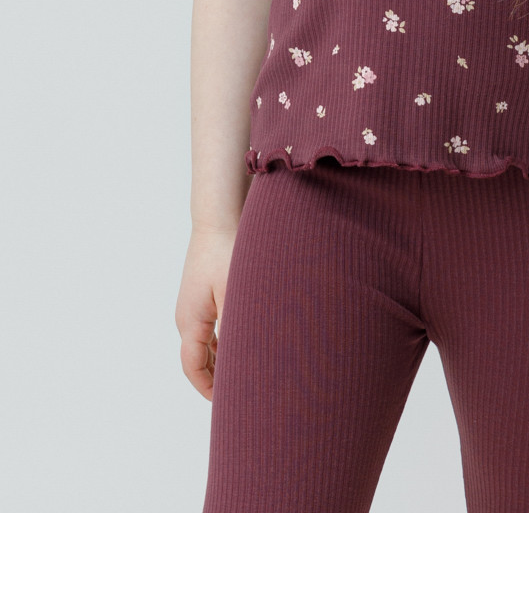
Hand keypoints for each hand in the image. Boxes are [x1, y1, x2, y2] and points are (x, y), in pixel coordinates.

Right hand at [175, 224, 239, 401]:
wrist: (219, 216)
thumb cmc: (228, 252)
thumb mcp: (236, 295)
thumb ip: (238, 330)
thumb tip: (246, 361)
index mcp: (190, 322)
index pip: (194, 368)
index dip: (209, 390)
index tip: (229, 405)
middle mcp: (187, 316)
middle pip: (198, 359)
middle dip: (217, 378)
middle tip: (243, 393)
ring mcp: (194, 304)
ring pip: (206, 343)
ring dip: (222, 359)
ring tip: (248, 371)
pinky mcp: (204, 292)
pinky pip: (211, 327)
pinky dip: (225, 340)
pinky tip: (247, 342)